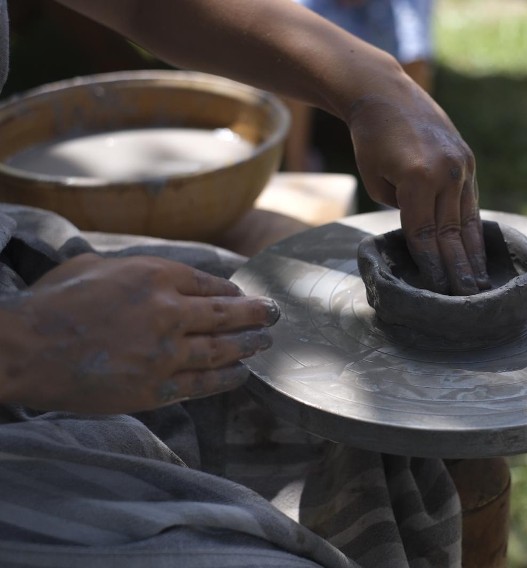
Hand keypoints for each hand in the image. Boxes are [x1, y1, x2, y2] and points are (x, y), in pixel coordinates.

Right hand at [2, 254, 278, 413]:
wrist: (25, 350)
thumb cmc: (54, 304)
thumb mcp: (95, 265)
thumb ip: (134, 268)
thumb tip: (157, 273)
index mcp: (155, 276)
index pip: (209, 284)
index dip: (231, 292)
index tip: (242, 296)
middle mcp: (168, 312)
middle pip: (226, 314)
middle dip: (256, 314)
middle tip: (275, 314)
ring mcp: (165, 353)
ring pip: (220, 349)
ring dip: (248, 346)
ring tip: (265, 343)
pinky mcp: (155, 387)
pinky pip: (202, 384)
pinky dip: (226, 379)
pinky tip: (241, 375)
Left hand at [347, 80, 489, 294]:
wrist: (387, 95)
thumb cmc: (372, 141)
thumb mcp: (376, 180)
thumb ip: (402, 209)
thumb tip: (425, 234)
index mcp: (417, 179)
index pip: (424, 234)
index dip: (431, 266)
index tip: (437, 291)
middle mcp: (445, 173)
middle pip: (450, 232)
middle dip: (457, 269)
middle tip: (465, 299)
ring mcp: (461, 165)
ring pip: (467, 220)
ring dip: (472, 254)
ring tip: (479, 283)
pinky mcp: (468, 161)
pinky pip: (472, 202)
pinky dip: (475, 228)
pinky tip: (479, 250)